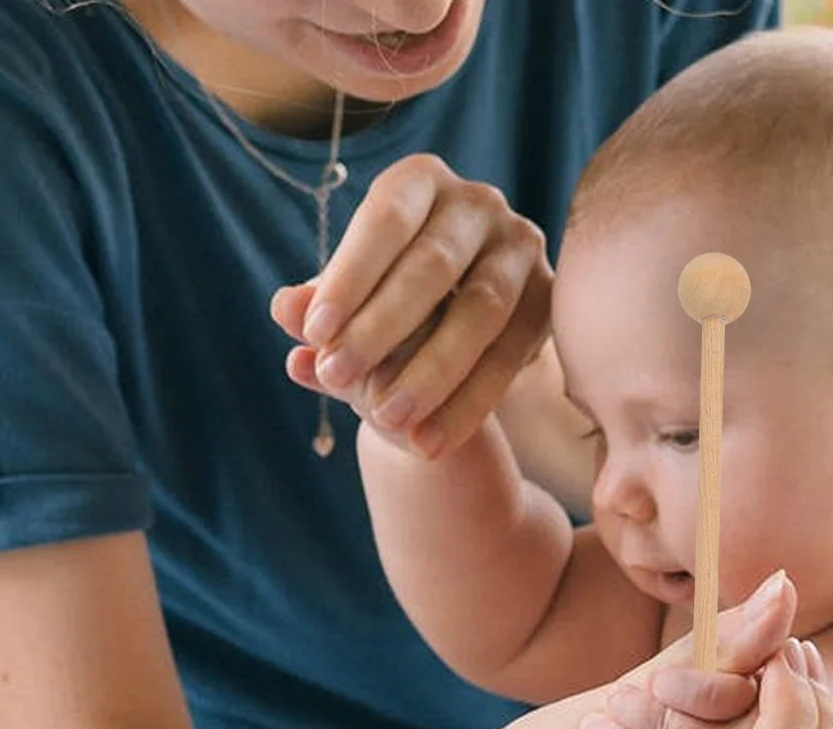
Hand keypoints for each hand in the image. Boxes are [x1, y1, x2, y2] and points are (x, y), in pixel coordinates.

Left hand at [271, 154, 550, 457]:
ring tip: (389, 422)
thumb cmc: (389, 302)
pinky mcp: (549, 299)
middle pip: (433, 266)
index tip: (313, 334)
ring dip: (432, 372)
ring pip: (481, 311)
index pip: (385, 221)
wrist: (459, 333)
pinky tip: (431, 443)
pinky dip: (469, 404)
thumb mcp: (350, 301)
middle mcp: (479, 202)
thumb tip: (284, 310)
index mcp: (421, 181)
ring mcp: (521, 248)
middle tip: (337, 380)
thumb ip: (319, 304)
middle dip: (382, 328)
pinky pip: (510, 356)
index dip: (349, 277)